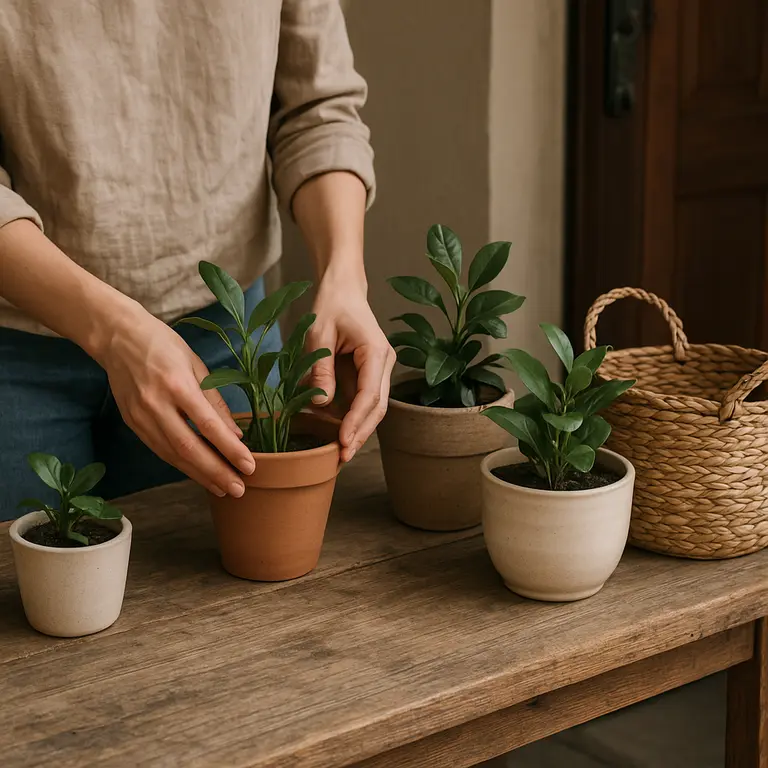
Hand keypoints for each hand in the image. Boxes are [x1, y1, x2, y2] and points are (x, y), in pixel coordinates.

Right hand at [95, 306, 255, 496]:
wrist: (117, 336)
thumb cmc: (163, 344)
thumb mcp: (196, 364)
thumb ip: (215, 400)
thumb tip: (235, 433)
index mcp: (177, 384)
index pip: (208, 425)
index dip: (229, 449)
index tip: (248, 466)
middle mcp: (156, 404)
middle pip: (188, 448)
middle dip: (215, 471)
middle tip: (238, 489)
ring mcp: (140, 416)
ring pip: (172, 455)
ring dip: (199, 475)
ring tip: (222, 488)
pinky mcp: (132, 423)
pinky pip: (160, 450)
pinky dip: (181, 465)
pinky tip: (198, 473)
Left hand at [307, 275, 394, 461]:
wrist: (343, 289)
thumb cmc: (331, 305)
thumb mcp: (318, 334)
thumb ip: (320, 369)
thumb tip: (320, 403)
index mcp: (376, 351)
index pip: (370, 394)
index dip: (356, 421)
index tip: (343, 441)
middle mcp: (385, 363)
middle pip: (378, 407)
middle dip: (361, 433)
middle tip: (342, 457)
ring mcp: (380, 369)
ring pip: (374, 408)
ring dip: (358, 430)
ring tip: (340, 453)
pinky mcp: (370, 374)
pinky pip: (364, 400)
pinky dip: (352, 418)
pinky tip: (337, 432)